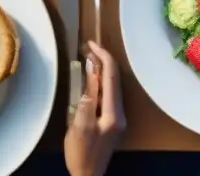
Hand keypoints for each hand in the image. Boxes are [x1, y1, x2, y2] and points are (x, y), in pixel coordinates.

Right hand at [64, 41, 125, 175]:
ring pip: (112, 85)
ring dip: (102, 70)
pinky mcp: (113, 120)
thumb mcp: (79, 125)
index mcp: (113, 112)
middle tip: (87, 48)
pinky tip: (91, 78)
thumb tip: (92, 71)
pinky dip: (100, 82)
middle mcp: (121, 112)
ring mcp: (118, 116)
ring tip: (88, 57)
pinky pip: (108, 94)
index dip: (102, 56)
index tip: (90, 44)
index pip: (111, 76)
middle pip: (114, 78)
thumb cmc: (81, 154)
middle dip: (103, 60)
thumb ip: (87, 97)